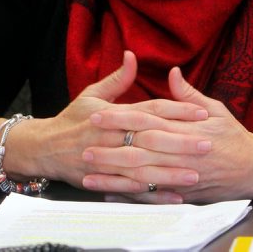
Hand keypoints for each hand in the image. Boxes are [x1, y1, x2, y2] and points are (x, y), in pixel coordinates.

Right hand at [7, 52, 208, 192]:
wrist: (44, 148)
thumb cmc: (72, 119)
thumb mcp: (92, 94)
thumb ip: (117, 78)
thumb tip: (132, 55)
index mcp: (113, 115)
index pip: (151, 110)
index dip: (176, 111)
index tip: (201, 113)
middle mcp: (112, 138)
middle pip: (152, 140)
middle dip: (181, 143)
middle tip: (208, 143)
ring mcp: (108, 162)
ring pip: (144, 168)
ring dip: (170, 172)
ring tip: (196, 174)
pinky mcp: (105, 181)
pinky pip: (133, 191)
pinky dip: (153, 195)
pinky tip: (174, 197)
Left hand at [82, 66, 252, 202]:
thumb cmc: (233, 136)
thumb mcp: (214, 108)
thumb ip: (188, 94)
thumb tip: (172, 73)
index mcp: (183, 128)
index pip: (144, 120)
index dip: (119, 118)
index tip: (97, 115)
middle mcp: (179, 153)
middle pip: (137, 150)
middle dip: (109, 148)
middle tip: (84, 146)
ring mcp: (179, 176)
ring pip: (140, 177)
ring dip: (113, 175)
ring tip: (88, 173)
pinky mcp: (181, 194)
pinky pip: (151, 197)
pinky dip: (130, 196)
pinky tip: (110, 193)